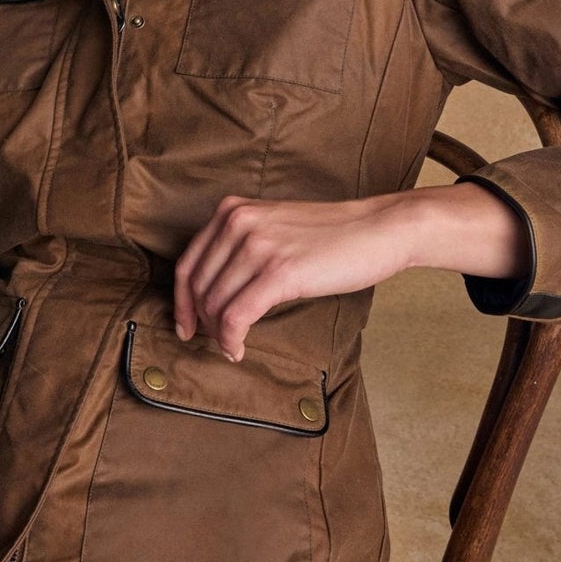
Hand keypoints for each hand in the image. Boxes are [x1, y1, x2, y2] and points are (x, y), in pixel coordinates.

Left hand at [172, 183, 531, 361]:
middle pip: (197, 287)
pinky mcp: (278, 272)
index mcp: (232, 211)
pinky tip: (239, 349)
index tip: (186, 325)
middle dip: (201, 322)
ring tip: (232, 347)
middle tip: (213, 342)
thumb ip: (242, 247)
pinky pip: (236, 316)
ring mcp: (257, 246)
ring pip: (215, 305)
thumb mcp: (275, 227)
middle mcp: (238, 223)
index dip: (181, 301)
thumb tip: (213, 292)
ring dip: (218, 335)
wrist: (379, 229)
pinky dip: (231, 339)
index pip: (187, 263)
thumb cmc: (333, 236)